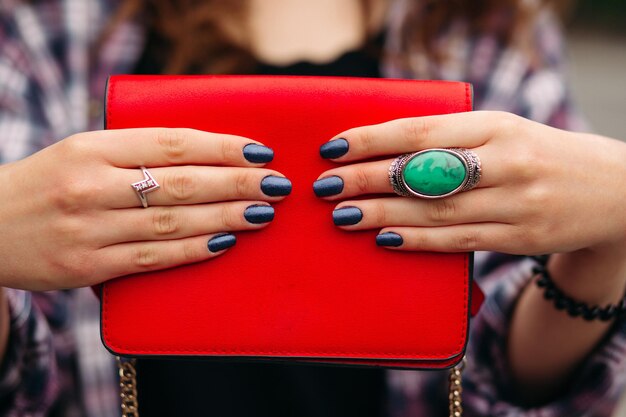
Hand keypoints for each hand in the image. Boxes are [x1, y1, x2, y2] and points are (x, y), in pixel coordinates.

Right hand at [0, 128, 290, 289]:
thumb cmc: (48, 182)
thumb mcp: (83, 150)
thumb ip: (136, 151)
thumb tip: (209, 155)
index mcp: (92, 147)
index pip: (173, 143)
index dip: (223, 147)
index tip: (260, 152)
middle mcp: (90, 184)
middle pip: (182, 182)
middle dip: (237, 183)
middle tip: (277, 185)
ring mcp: (89, 228)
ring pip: (173, 221)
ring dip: (226, 217)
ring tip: (263, 213)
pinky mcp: (86, 266)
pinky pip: (152, 258)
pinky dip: (193, 249)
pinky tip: (225, 242)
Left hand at [314, 111, 625, 255]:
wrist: (614, 191)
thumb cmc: (539, 153)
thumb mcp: (501, 130)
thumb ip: (450, 138)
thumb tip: (380, 151)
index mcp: (496, 125)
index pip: (421, 129)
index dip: (373, 139)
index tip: (333, 148)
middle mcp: (507, 161)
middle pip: (422, 171)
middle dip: (366, 178)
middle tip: (324, 186)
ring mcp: (516, 202)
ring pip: (436, 210)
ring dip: (382, 213)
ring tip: (342, 216)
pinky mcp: (522, 237)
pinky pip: (459, 240)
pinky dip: (419, 240)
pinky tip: (384, 238)